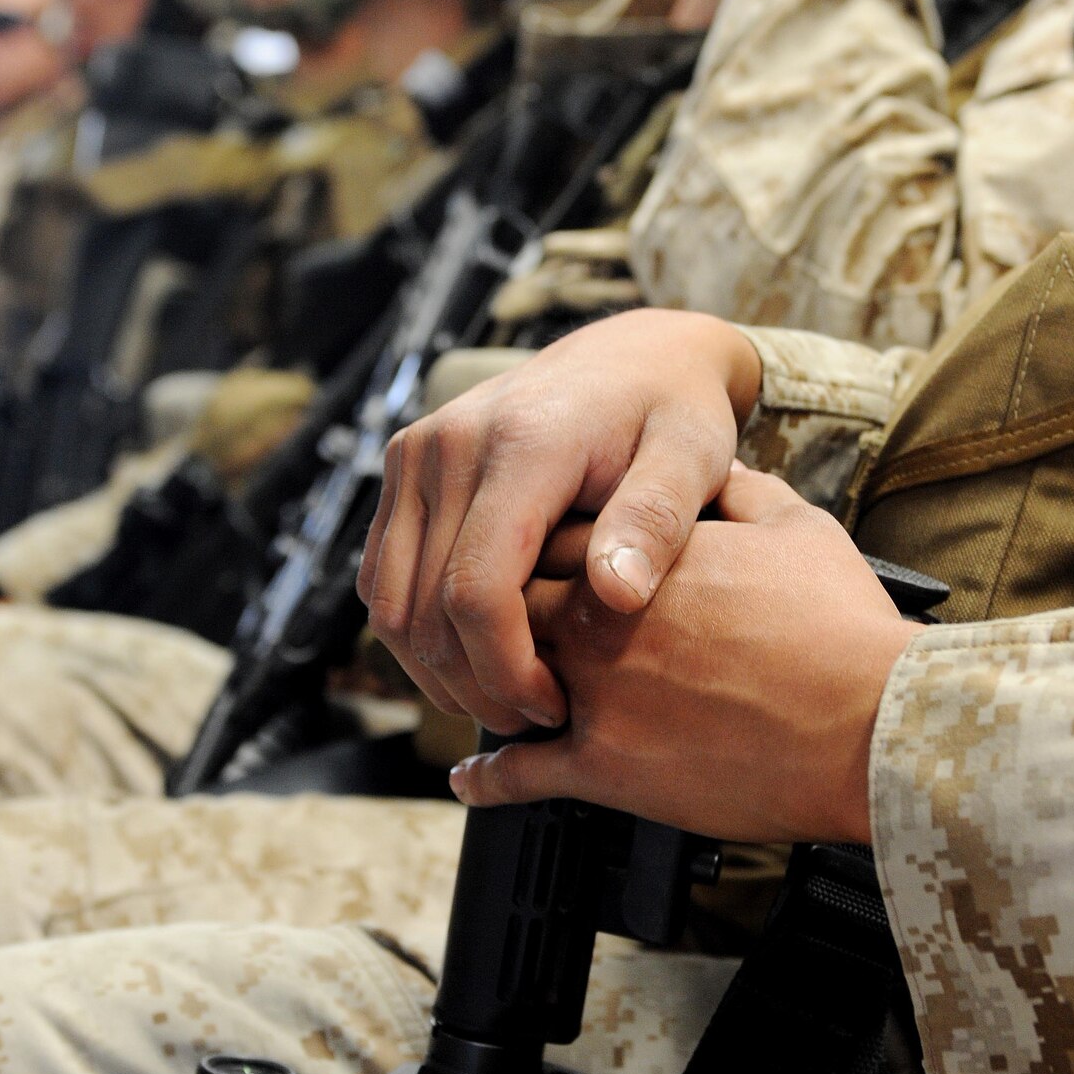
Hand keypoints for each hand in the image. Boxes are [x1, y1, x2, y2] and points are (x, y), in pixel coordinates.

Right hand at [358, 309, 763, 736]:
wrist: (633, 354)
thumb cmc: (671, 410)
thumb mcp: (690, 457)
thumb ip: (654, 522)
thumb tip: (618, 595)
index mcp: (520, 444)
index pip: (477, 589)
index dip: (506, 669)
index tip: (556, 707)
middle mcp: (448, 445)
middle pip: (423, 608)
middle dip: (473, 684)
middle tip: (536, 718)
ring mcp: (415, 454)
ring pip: (389, 602)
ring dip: (436, 669)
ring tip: (508, 697)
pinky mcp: (404, 469)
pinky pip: (383, 575)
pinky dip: (418, 630)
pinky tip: (479, 654)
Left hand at [448, 467, 919, 845]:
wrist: (869, 723)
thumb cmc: (841, 629)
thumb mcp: (796, 527)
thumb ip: (743, 492)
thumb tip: (721, 472)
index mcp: (642, 554)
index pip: (550, 531)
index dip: (539, 544)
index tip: (539, 553)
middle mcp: (601, 619)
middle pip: (509, 600)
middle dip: (500, 612)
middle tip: (497, 622)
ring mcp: (595, 694)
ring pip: (500, 679)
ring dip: (486, 686)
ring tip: (476, 691)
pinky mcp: (603, 765)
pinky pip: (520, 772)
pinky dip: (489, 778)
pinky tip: (473, 778)